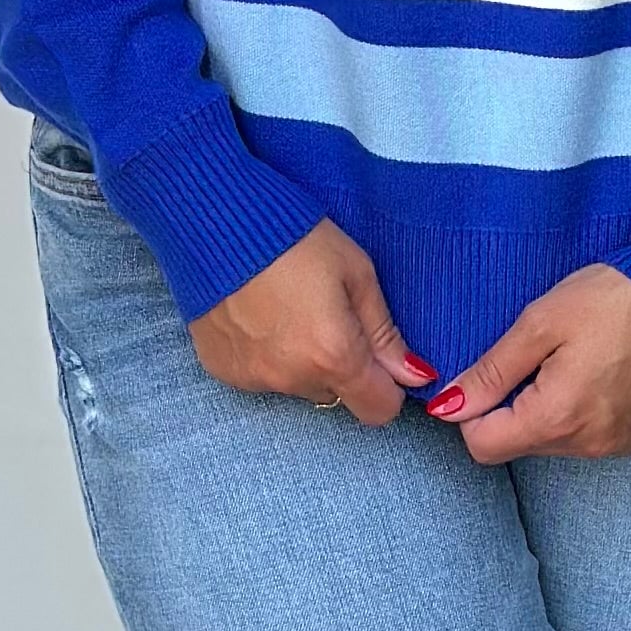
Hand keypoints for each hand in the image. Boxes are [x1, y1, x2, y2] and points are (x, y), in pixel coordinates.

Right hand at [192, 220, 436, 423]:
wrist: (215, 220)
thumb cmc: (294, 236)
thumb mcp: (356, 271)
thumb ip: (385, 332)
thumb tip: (414, 375)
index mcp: (334, 355)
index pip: (378, 410)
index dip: (387, 388)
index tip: (380, 358)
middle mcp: (293, 378)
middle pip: (336, 394)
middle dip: (341, 366)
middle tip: (327, 316)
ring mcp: (253, 377)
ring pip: (297, 385)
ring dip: (302, 361)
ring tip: (288, 311)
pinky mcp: (223, 370)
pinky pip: (260, 376)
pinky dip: (266, 355)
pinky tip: (258, 316)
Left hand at [424, 266, 630, 462]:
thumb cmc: (615, 298)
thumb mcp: (540, 323)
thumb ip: (491, 372)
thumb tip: (447, 407)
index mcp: (557, 417)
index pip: (483, 445)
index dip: (472, 411)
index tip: (489, 374)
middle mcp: (589, 444)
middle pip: (518, 444)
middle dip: (513, 407)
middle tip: (537, 356)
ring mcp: (618, 445)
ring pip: (553, 442)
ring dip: (548, 410)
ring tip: (573, 360)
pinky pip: (589, 438)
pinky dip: (581, 413)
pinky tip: (599, 373)